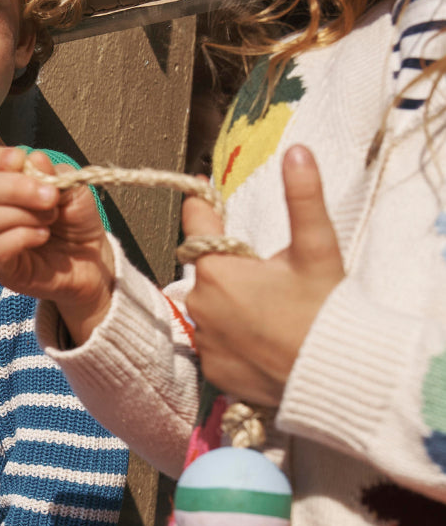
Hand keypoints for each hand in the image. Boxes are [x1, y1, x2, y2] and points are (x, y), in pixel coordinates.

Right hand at [0, 139, 114, 342]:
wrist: (91, 260)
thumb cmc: (74, 220)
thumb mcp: (70, 186)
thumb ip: (49, 172)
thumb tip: (31, 159)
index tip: (20, 160)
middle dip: (16, 187)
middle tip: (50, 197)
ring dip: (21, 213)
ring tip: (50, 218)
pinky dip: (23, 236)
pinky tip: (43, 235)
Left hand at [182, 145, 345, 405]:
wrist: (329, 374)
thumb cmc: (322, 308)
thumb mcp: (316, 248)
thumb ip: (302, 197)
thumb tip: (296, 151)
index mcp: (217, 270)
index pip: (197, 225)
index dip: (202, 209)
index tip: (201, 194)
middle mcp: (199, 305)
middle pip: (207, 274)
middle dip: (229, 270)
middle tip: (269, 281)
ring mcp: (203, 341)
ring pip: (210, 310)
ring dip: (229, 306)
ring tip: (268, 315)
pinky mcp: (212, 371)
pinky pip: (215, 345)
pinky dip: (232, 339)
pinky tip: (261, 341)